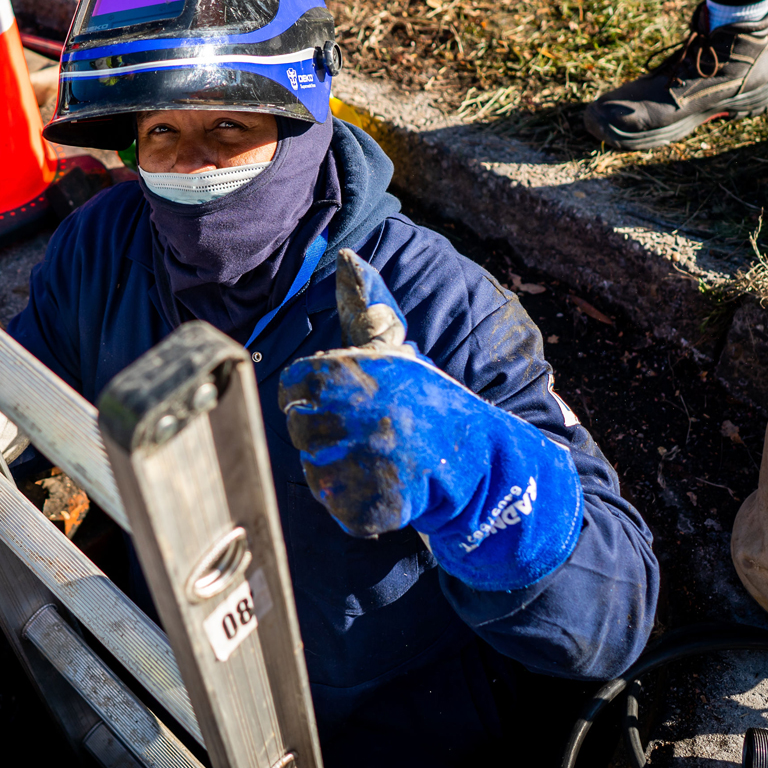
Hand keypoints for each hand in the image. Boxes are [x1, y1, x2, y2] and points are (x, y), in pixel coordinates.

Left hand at [277, 250, 582, 590]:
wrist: (477, 459)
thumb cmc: (424, 399)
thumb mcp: (394, 349)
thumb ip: (363, 308)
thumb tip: (347, 257)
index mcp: (345, 372)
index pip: (291, 387)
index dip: (315, 396)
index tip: (345, 402)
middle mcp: (348, 415)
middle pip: (298, 431)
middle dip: (326, 434)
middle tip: (366, 434)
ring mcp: (359, 464)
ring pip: (314, 472)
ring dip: (339, 471)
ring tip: (377, 460)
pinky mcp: (370, 507)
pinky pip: (336, 509)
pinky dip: (355, 506)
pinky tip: (383, 488)